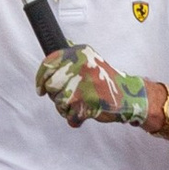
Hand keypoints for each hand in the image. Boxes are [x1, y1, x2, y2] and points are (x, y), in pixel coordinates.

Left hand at [36, 45, 150, 129]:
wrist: (128, 96)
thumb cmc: (107, 81)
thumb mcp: (90, 59)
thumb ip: (73, 55)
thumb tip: (55, 50)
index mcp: (79, 54)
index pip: (49, 63)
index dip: (40, 78)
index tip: (40, 88)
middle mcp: (80, 67)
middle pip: (50, 85)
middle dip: (56, 95)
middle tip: (69, 96)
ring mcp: (81, 85)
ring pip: (58, 102)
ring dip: (66, 108)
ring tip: (81, 103)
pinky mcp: (84, 104)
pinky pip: (69, 115)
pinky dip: (75, 119)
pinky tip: (85, 112)